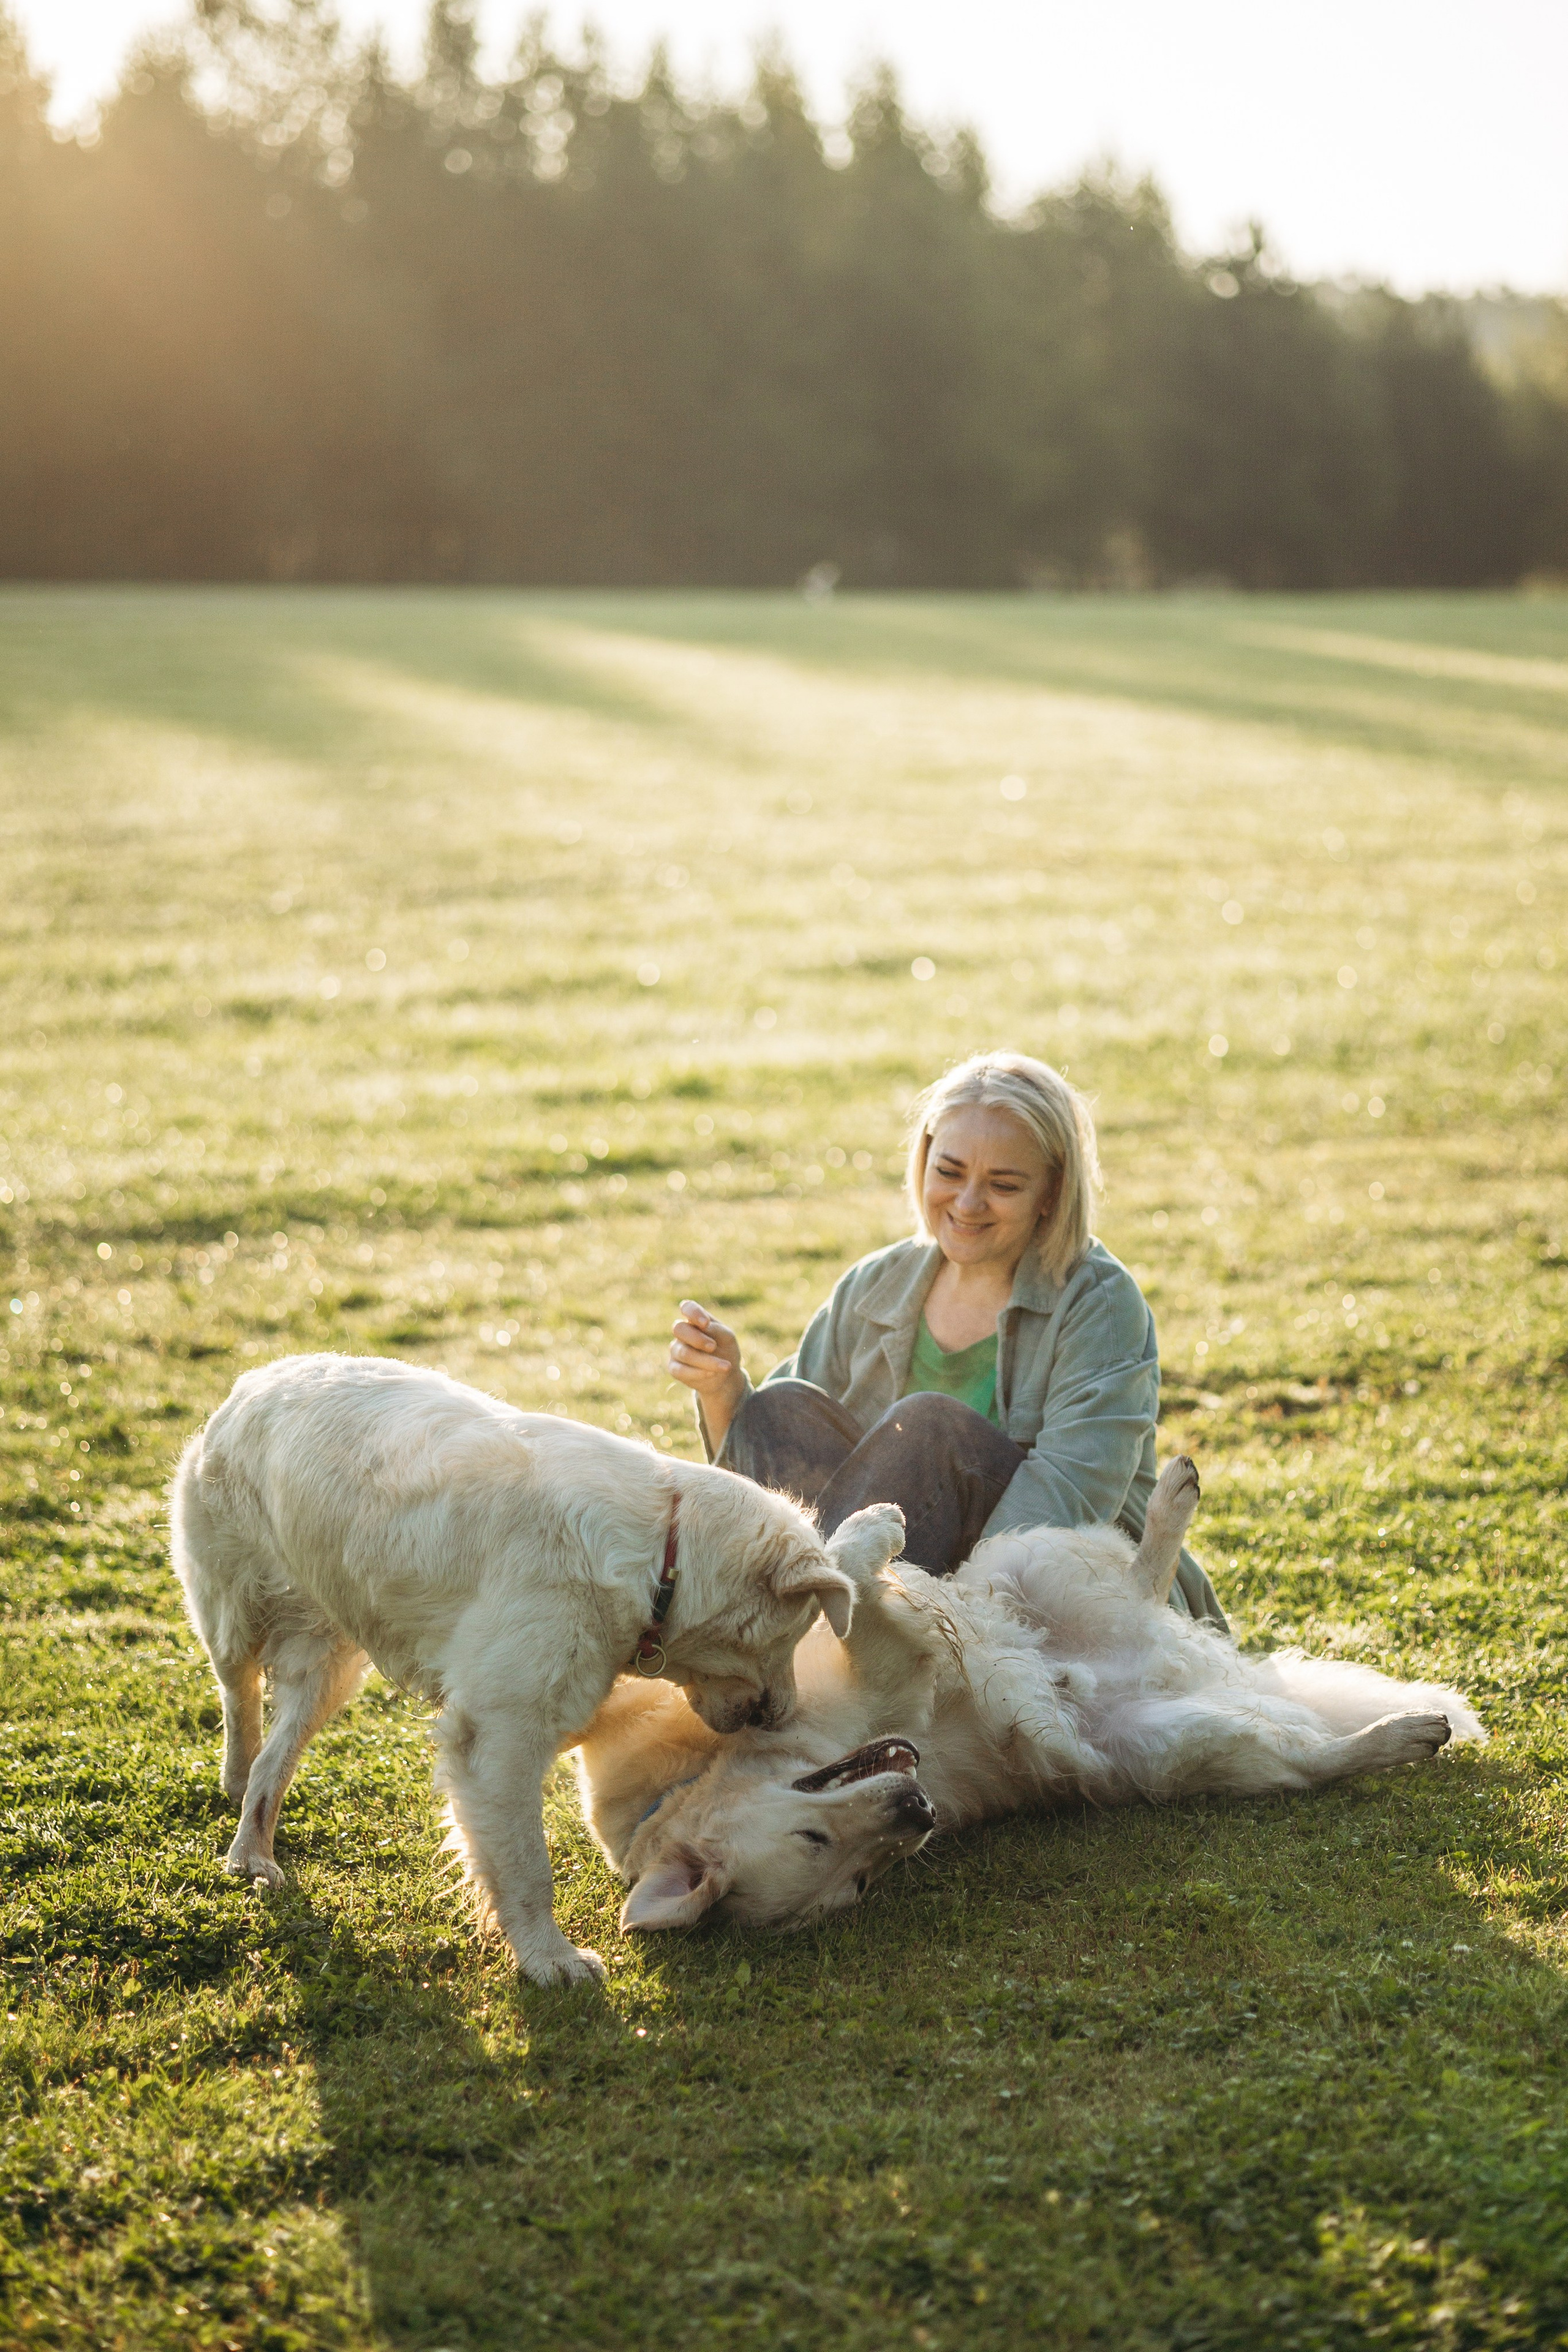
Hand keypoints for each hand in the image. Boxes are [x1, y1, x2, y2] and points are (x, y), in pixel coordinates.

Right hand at [668, 1300, 746, 1444]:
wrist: (727, 1380)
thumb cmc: (729, 1353)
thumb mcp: (729, 1339)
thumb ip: (716, 1329)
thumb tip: (702, 1325)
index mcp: (695, 1321)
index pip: (686, 1308)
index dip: (692, 1312)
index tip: (704, 1321)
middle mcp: (682, 1335)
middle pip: (679, 1330)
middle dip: (698, 1338)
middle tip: (714, 1345)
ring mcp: (676, 1353)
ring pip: (680, 1352)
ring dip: (703, 1359)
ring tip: (724, 1366)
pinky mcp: (675, 1370)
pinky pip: (680, 1370)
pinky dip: (698, 1373)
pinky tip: (715, 1374)